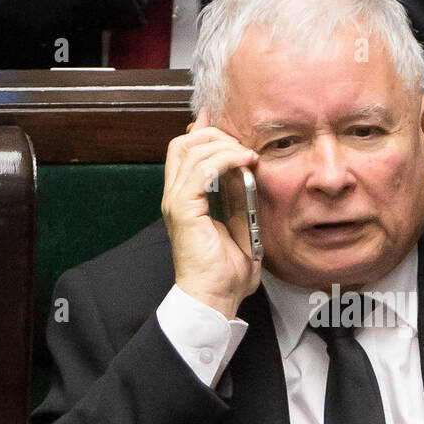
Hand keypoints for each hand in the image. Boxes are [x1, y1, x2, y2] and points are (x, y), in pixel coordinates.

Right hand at [162, 109, 261, 318]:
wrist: (216, 297)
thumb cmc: (226, 272)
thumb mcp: (238, 225)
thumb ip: (239, 198)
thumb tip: (247, 173)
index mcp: (184, 199)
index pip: (183, 151)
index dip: (202, 132)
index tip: (225, 125)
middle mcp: (175, 196)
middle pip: (183, 144)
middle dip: (214, 135)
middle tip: (242, 144)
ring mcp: (176, 202)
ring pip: (191, 151)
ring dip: (223, 145)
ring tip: (247, 153)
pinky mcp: (184, 210)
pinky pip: (201, 170)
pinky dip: (224, 160)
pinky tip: (244, 162)